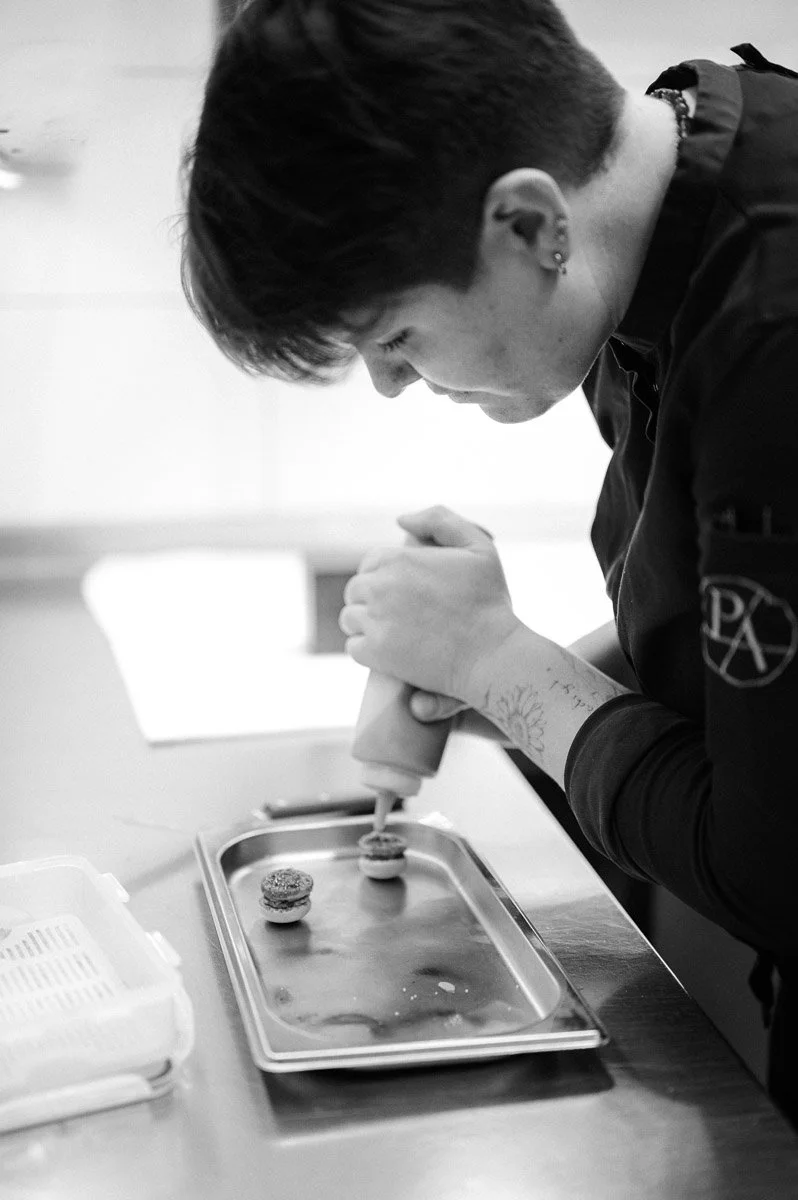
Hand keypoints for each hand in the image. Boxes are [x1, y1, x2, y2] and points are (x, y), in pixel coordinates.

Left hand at [339, 505, 521, 703]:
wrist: (492, 655)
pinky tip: (391, 653)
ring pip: (350, 618)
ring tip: (395, 633)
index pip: (371, 563)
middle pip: (356, 590)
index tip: (403, 592)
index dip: (385, 577)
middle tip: (400, 615)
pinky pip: (354, 646)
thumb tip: (400, 520)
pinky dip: (368, 650)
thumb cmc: (488, 601)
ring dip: (366, 625)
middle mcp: (380, 586)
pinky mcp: (374, 653)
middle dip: (372, 600)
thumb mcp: (478, 546)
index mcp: (398, 558)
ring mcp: (374, 620)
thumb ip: (440, 520)